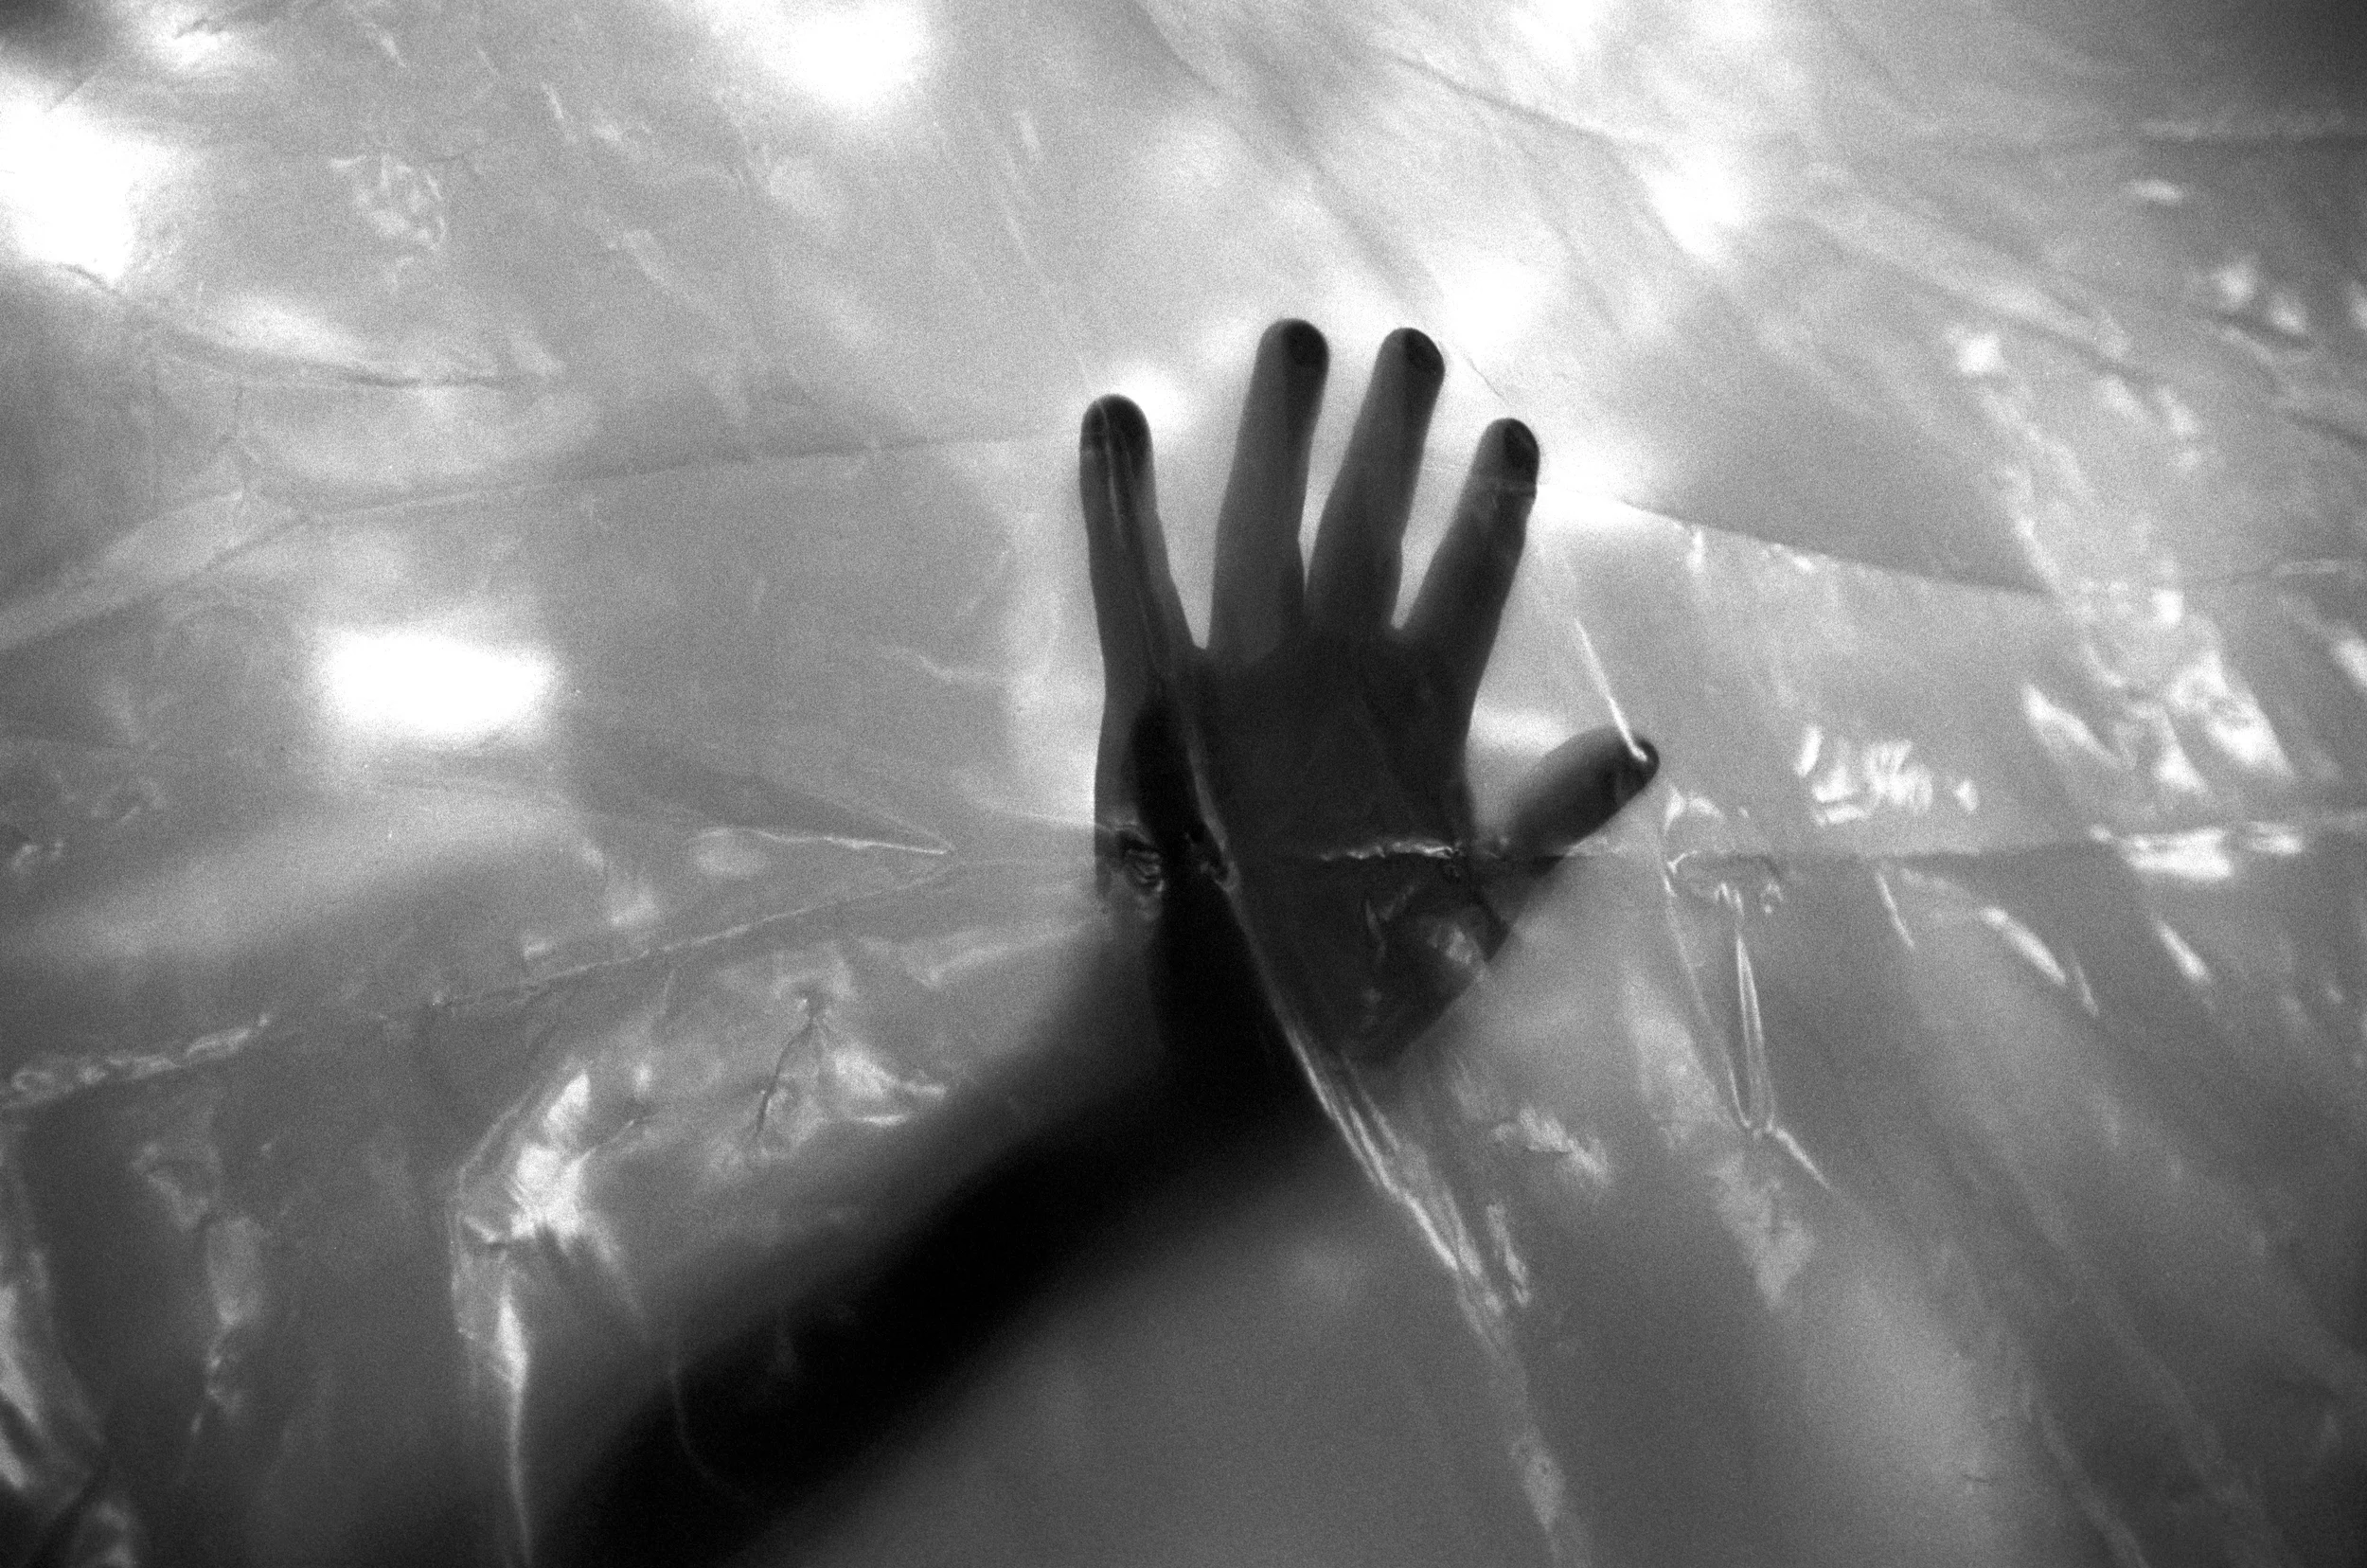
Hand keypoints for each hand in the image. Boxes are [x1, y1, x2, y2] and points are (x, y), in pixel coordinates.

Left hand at [1080, 319, 1656, 1063]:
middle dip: (1391, 437)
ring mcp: (1239, 682)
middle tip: (1408, 346)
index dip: (1496, 509)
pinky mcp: (1147, 702)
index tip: (1517, 433)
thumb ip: (1552, 827)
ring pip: (1266, 527)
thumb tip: (1641, 747)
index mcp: (1421, 723)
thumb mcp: (1478, 922)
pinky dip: (1118, 500)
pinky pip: (1131, 582)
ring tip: (1295, 338)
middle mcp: (1334, 679)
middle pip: (1369, 530)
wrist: (1211, 1057)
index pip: (1473, 588)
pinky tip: (1110, 415)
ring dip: (1284, 432)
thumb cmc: (1349, 1001)